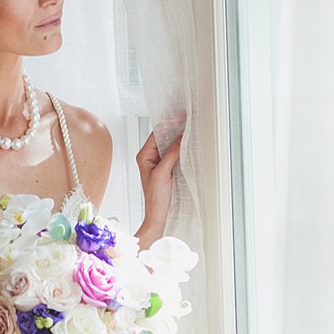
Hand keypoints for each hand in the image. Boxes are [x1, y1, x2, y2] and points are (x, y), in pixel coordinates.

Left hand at [136, 115, 184, 241]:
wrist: (159, 215)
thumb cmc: (156, 198)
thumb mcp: (162, 174)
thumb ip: (170, 154)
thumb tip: (180, 138)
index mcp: (143, 155)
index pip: (157, 133)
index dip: (170, 123)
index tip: (182, 117)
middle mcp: (149, 156)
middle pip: (163, 136)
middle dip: (175, 127)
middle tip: (189, 120)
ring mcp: (158, 161)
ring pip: (169, 143)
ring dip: (179, 137)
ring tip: (190, 129)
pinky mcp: (166, 167)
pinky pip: (173, 153)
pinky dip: (181, 147)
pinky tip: (188, 144)